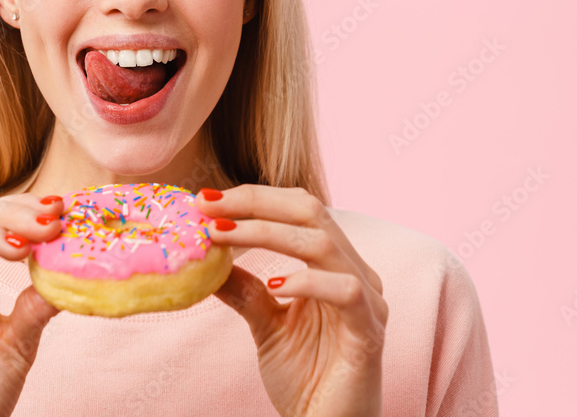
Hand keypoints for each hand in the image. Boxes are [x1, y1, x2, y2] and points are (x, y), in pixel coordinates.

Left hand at [195, 185, 387, 416]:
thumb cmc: (307, 378)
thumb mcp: (265, 323)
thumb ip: (245, 287)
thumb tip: (207, 255)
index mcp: (335, 264)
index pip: (299, 209)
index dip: (254, 198)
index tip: (206, 201)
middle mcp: (356, 272)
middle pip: (312, 212)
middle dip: (256, 203)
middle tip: (210, 207)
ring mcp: (368, 300)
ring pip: (323, 244)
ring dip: (267, 233)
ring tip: (223, 237)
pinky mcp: (370, 332)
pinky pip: (346, 291)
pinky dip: (307, 282)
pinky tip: (274, 285)